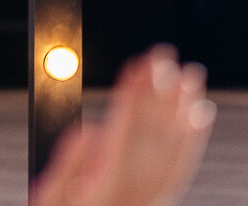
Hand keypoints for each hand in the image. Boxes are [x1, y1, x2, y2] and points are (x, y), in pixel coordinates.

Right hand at [29, 47, 213, 205]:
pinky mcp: (151, 203)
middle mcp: (134, 194)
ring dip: (183, 111)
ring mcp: (148, 200)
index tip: (140, 63)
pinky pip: (180, 170)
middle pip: (154, 134)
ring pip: (173, 150)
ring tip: (191, 78)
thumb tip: (92, 130)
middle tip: (166, 56)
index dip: (135, 93)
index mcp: (106, 187)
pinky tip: (199, 117)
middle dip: (160, 93)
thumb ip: (68, 167)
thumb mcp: (48, 202)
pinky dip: (192, 142)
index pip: (126, 129)